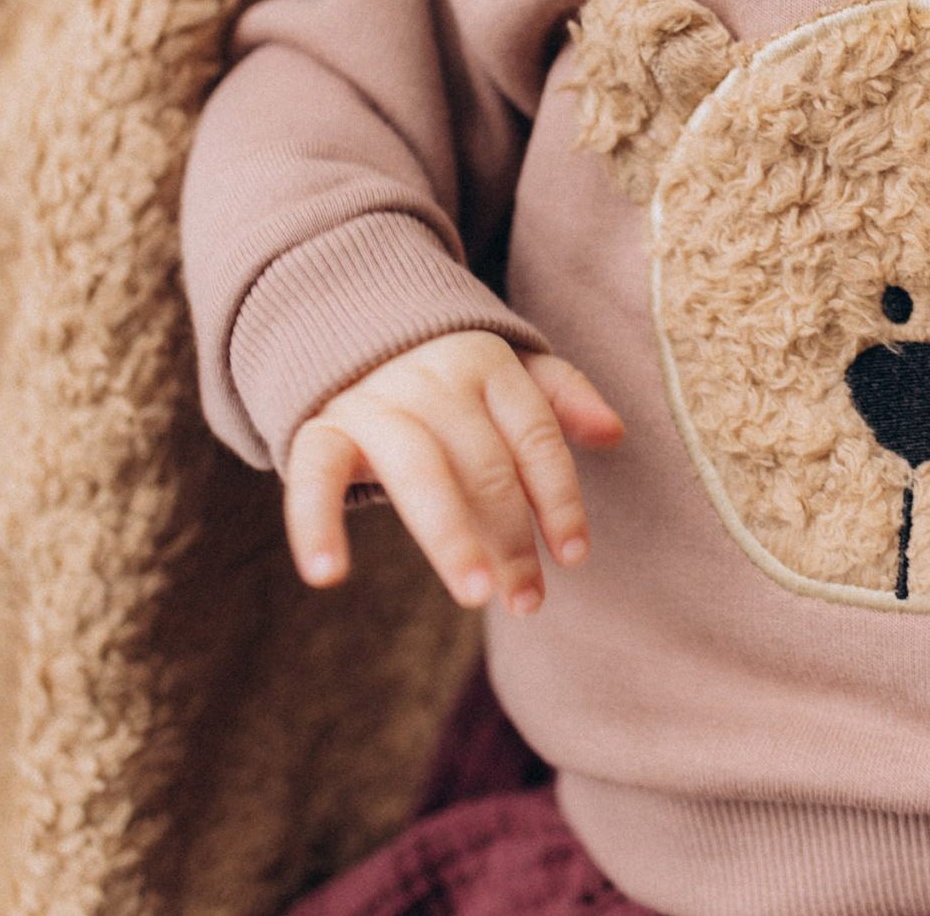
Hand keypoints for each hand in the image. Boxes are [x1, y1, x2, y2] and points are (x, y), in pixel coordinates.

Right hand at [284, 332, 624, 614]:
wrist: (348, 328)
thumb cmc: (447, 373)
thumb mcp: (507, 370)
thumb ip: (560, 396)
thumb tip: (616, 433)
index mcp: (487, 364)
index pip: (534, 435)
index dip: (558, 498)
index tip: (574, 557)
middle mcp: (432, 380)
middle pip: (482, 462)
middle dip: (511, 536)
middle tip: (529, 601)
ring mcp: (374, 403)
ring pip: (417, 470)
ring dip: (450, 536)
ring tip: (476, 596)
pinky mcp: (319, 430)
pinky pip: (314, 475)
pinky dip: (316, 522)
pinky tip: (328, 575)